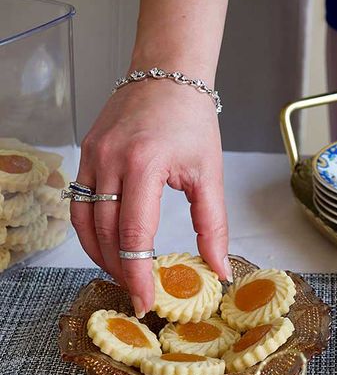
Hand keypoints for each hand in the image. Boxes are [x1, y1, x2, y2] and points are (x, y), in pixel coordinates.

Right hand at [70, 79, 230, 316]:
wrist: (168, 73)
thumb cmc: (192, 119)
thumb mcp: (210, 174)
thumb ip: (213, 226)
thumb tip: (219, 270)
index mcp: (146, 164)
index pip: (135, 234)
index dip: (138, 274)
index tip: (144, 301)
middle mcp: (112, 160)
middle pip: (105, 232)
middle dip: (120, 270)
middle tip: (136, 293)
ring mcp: (94, 155)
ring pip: (84, 220)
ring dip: (99, 253)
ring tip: (121, 273)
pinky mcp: (86, 152)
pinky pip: (78, 200)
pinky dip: (89, 228)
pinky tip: (106, 242)